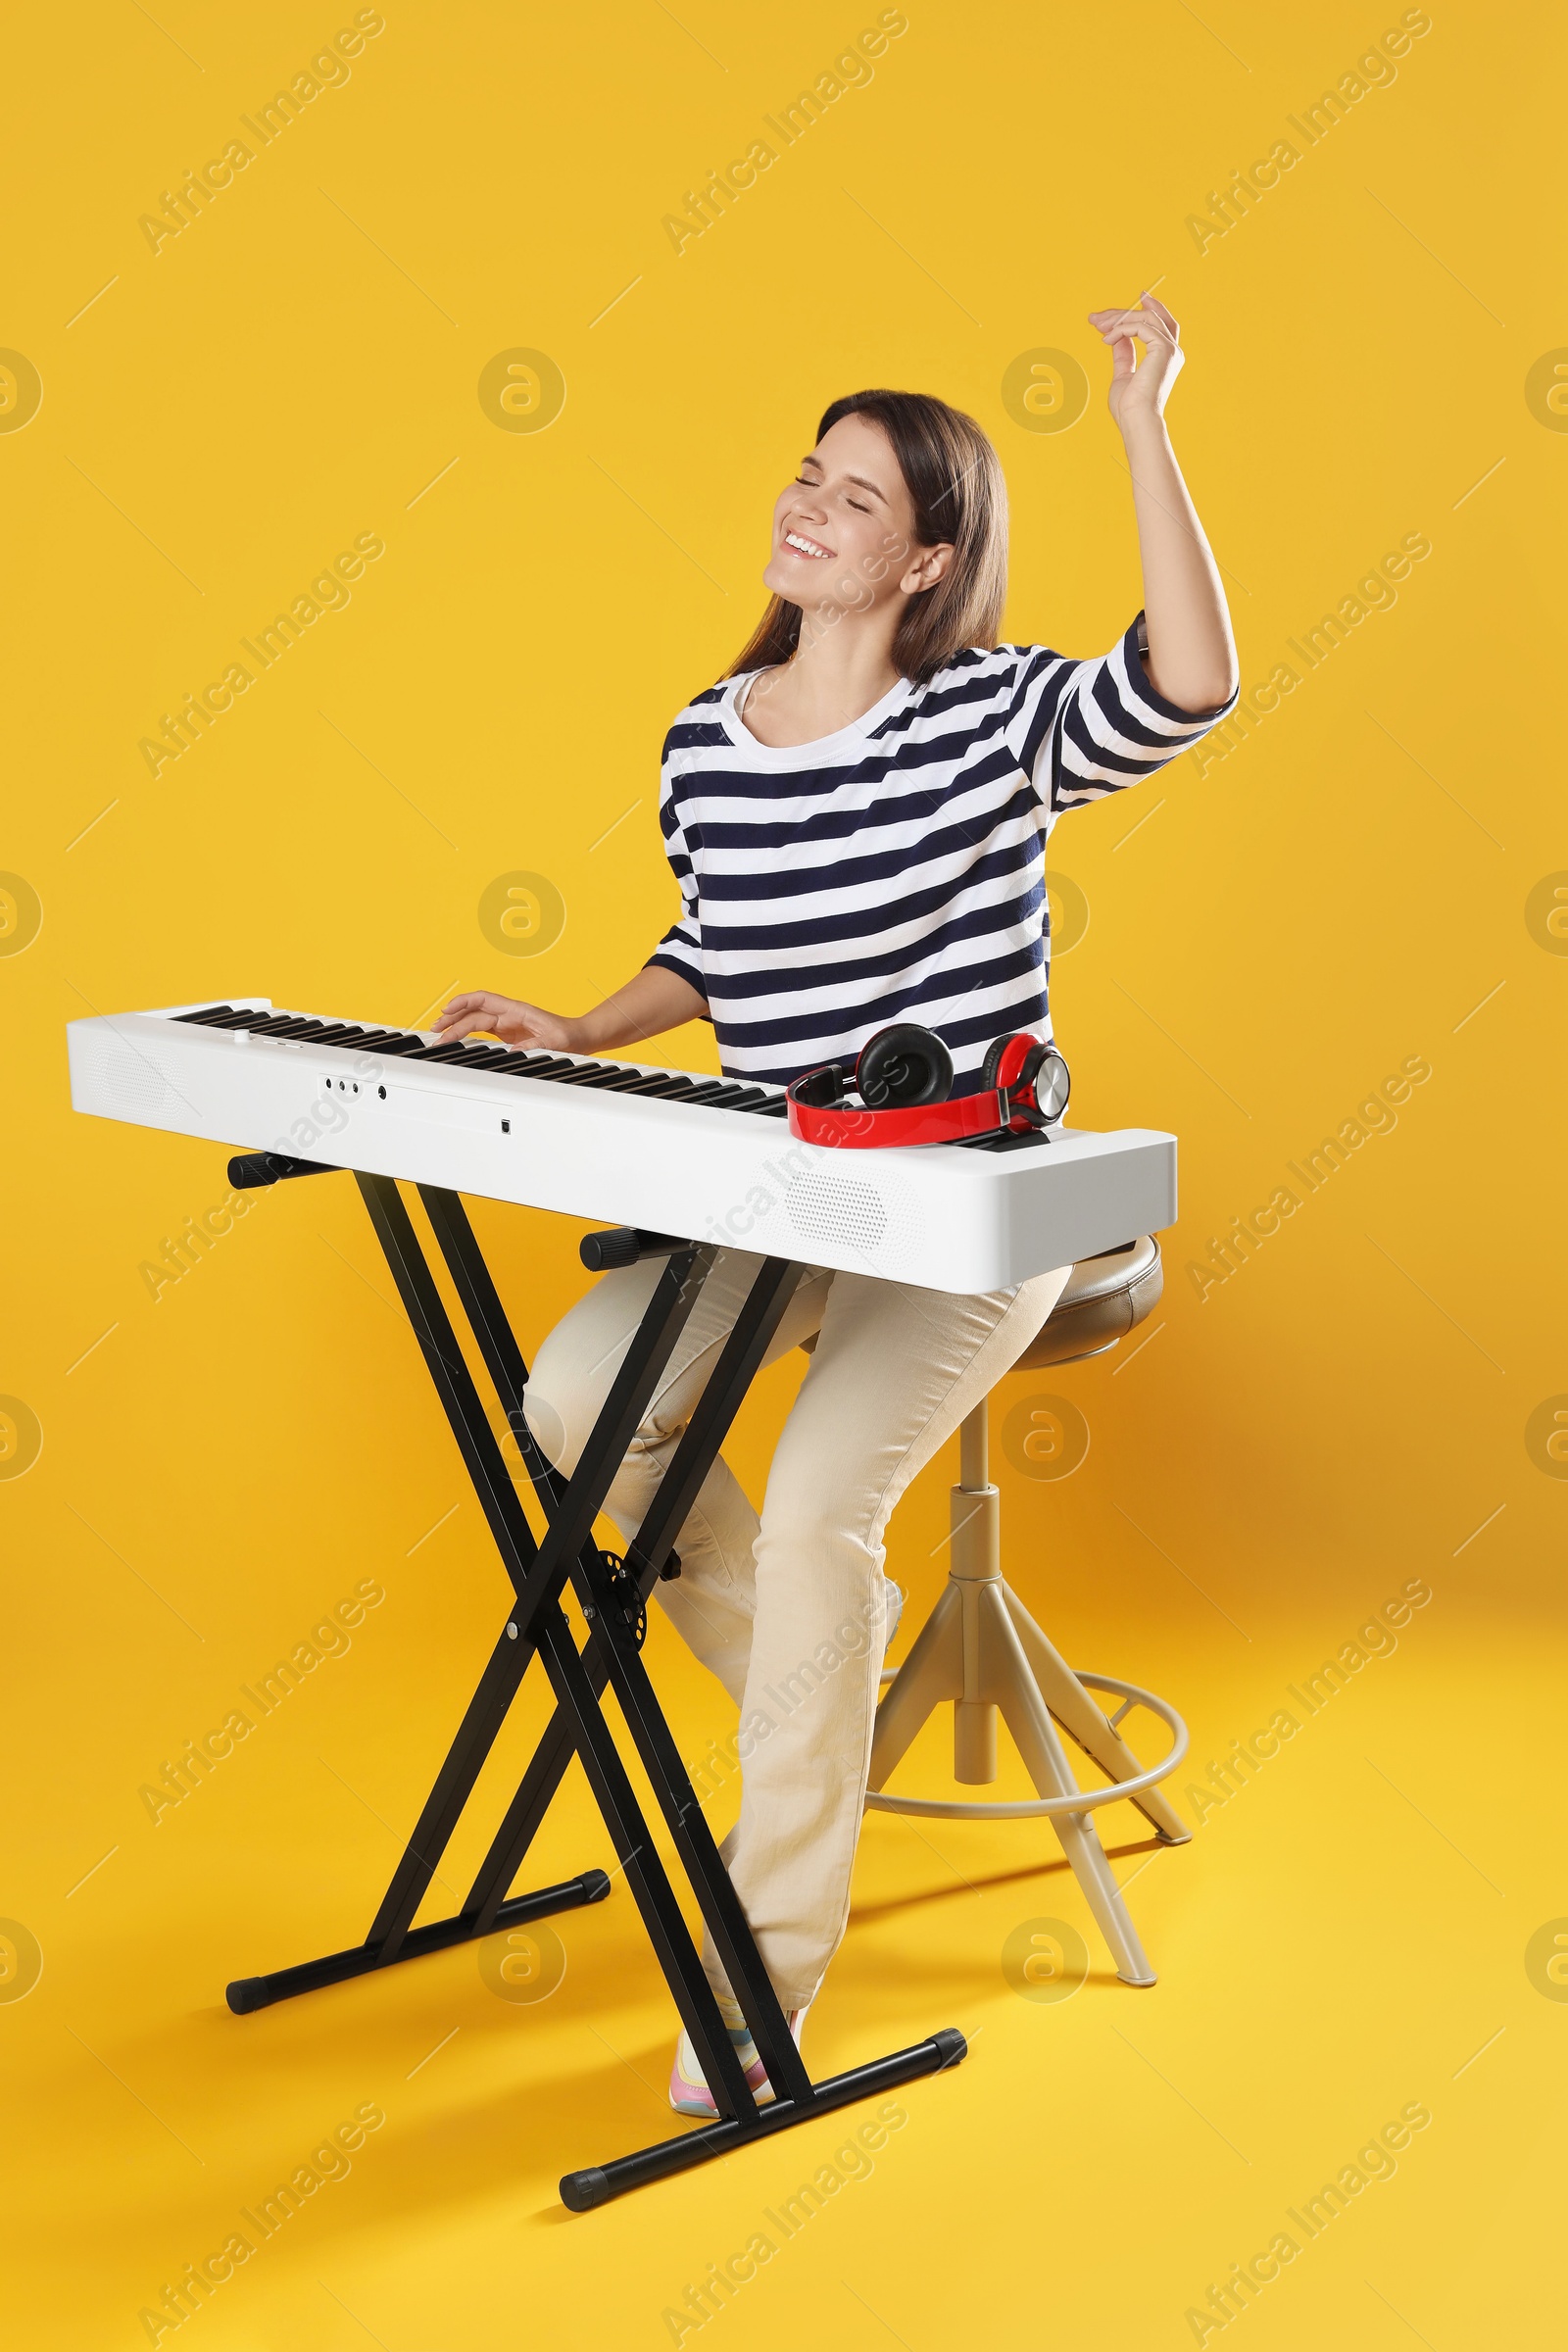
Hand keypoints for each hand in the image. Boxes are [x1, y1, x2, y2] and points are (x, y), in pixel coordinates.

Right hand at [431, 990, 581, 1049]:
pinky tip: (455, 1039)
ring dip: (456, 1026)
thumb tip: (513, 1052)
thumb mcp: (554, 1042)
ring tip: (438, 1034)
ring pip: (474, 1020)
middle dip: (452, 1019)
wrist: (578, 1038)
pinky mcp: (507, 1034)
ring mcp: (506, 1023)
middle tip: (435, 1031)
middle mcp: (508, 1014)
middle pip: (474, 1012)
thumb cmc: (568, 1036)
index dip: (463, 1002)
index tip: (447, 1010)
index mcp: (517, 1010)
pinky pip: (481, 1030)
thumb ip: (534, 1046)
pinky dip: (466, 1033)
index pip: (483, 1000)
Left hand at [1087, 293, 1183, 433]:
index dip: (1148, 308)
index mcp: (1166, 357)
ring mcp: (1170, 348)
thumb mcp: (1123, 374)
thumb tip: (1116, 336)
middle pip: (1152, 316)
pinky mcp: (1163, 348)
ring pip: (1145, 317)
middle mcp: (1172, 350)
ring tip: (1098, 327)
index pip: (1160, 324)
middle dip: (1123, 312)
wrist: (1135, 420)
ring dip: (1119, 318)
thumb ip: (1123, 353)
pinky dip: (1121, 329)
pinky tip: (1106, 339)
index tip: (1130, 300)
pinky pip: (1140, 326)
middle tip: (1097, 317)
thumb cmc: (1128, 408)